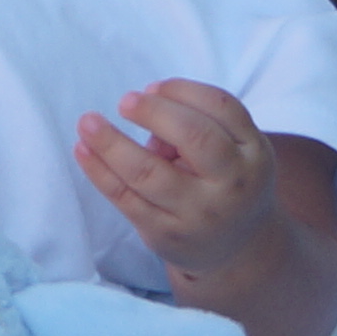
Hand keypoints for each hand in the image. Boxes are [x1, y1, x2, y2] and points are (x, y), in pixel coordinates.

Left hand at [79, 82, 336, 335]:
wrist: (237, 248)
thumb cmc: (226, 181)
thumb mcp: (233, 151)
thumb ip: (198, 124)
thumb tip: (144, 110)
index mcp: (254, 153)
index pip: (223, 108)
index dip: (184, 91)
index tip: (152, 86)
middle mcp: (233, 184)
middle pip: (196, 138)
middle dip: (156, 112)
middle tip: (125, 101)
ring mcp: (199, 213)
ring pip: (150, 173)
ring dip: (112, 143)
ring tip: (87, 123)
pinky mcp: (166, 235)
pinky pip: (126, 199)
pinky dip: (99, 172)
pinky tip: (82, 150)